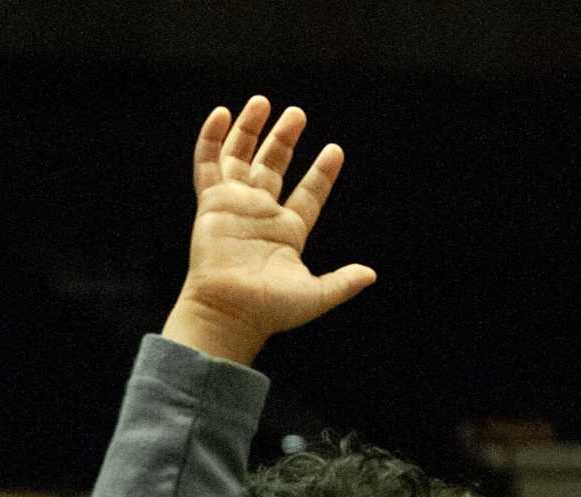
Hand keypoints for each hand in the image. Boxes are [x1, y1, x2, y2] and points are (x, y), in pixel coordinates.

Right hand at [164, 98, 377, 365]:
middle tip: (298, 113)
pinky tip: (222, 113)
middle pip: (274, 166)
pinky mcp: (212, 203)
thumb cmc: (270, 308)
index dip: (322, 173)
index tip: (335, 150)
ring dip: (251, 129)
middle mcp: (262, 214)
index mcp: (288, 231)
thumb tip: (371, 275)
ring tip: (263, 101)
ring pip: (241, 157)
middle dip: (285, 139)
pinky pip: (208, 163)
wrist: (229, 311)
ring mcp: (235, 205)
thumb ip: (342, 283)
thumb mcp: (315, 295)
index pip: (309, 193)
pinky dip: (213, 138)